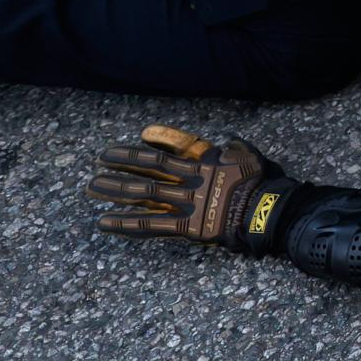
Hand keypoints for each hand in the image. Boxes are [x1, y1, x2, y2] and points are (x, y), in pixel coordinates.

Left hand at [86, 125, 282, 245]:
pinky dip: (126, 224)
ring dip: (116, 189)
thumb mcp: (249, 156)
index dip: (159, 138)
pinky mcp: (185, 226)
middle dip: (123, 164)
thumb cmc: (263, 184)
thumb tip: (226, 142)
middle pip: (150, 168)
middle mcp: (191, 179)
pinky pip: (151, 225)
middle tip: (99, 161)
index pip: (176, 145)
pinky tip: (105, 223)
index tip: (142, 134)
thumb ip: (233, 148)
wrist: (268, 213)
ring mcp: (186, 202)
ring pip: (144, 194)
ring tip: (92, 187)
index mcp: (206, 161)